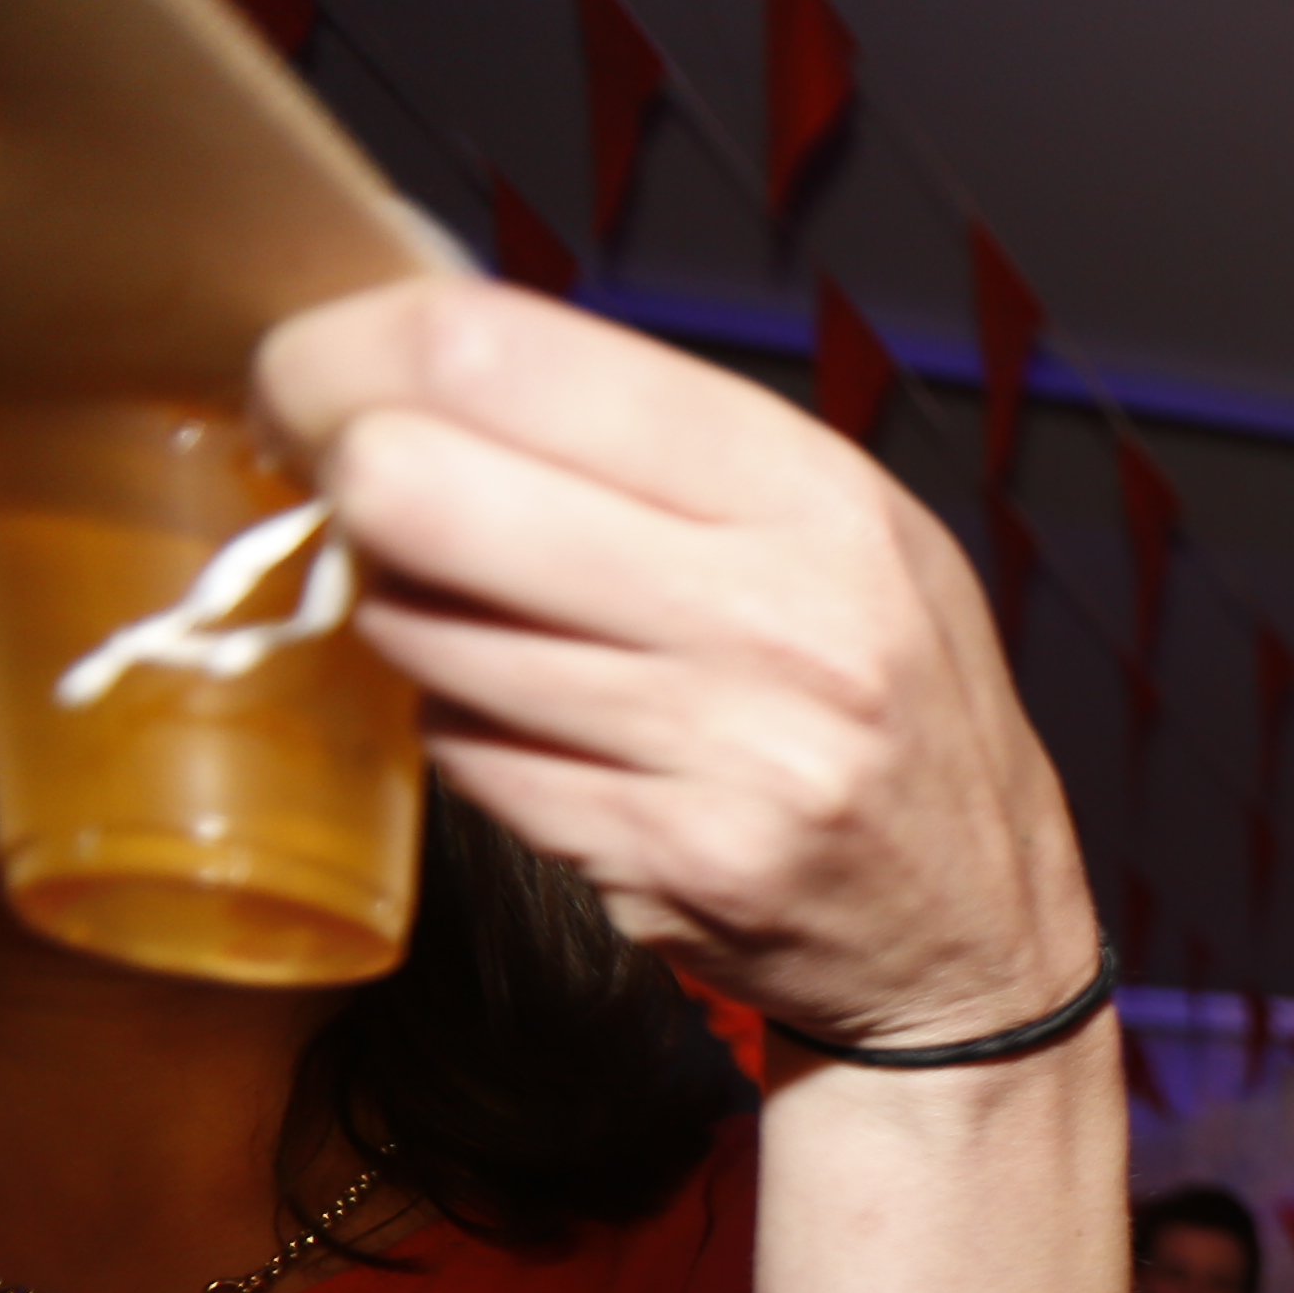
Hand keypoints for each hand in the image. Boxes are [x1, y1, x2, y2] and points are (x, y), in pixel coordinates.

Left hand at [251, 281, 1098, 1051]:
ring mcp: (726, 748)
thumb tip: (405, 367)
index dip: (348, 354)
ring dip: (417, 627)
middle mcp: (777, 612)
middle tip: (346, 496)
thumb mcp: (831, 532)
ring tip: (504, 638)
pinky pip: (469, 759)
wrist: (983, 939)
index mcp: (811, 490)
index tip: (310, 384)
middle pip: (416, 482)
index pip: (497, 354)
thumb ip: (648, 444)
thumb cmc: (883, 708)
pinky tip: (553, 740)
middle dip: (342, 481)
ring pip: (419, 631)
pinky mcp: (671, 860)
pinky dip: (477, 740)